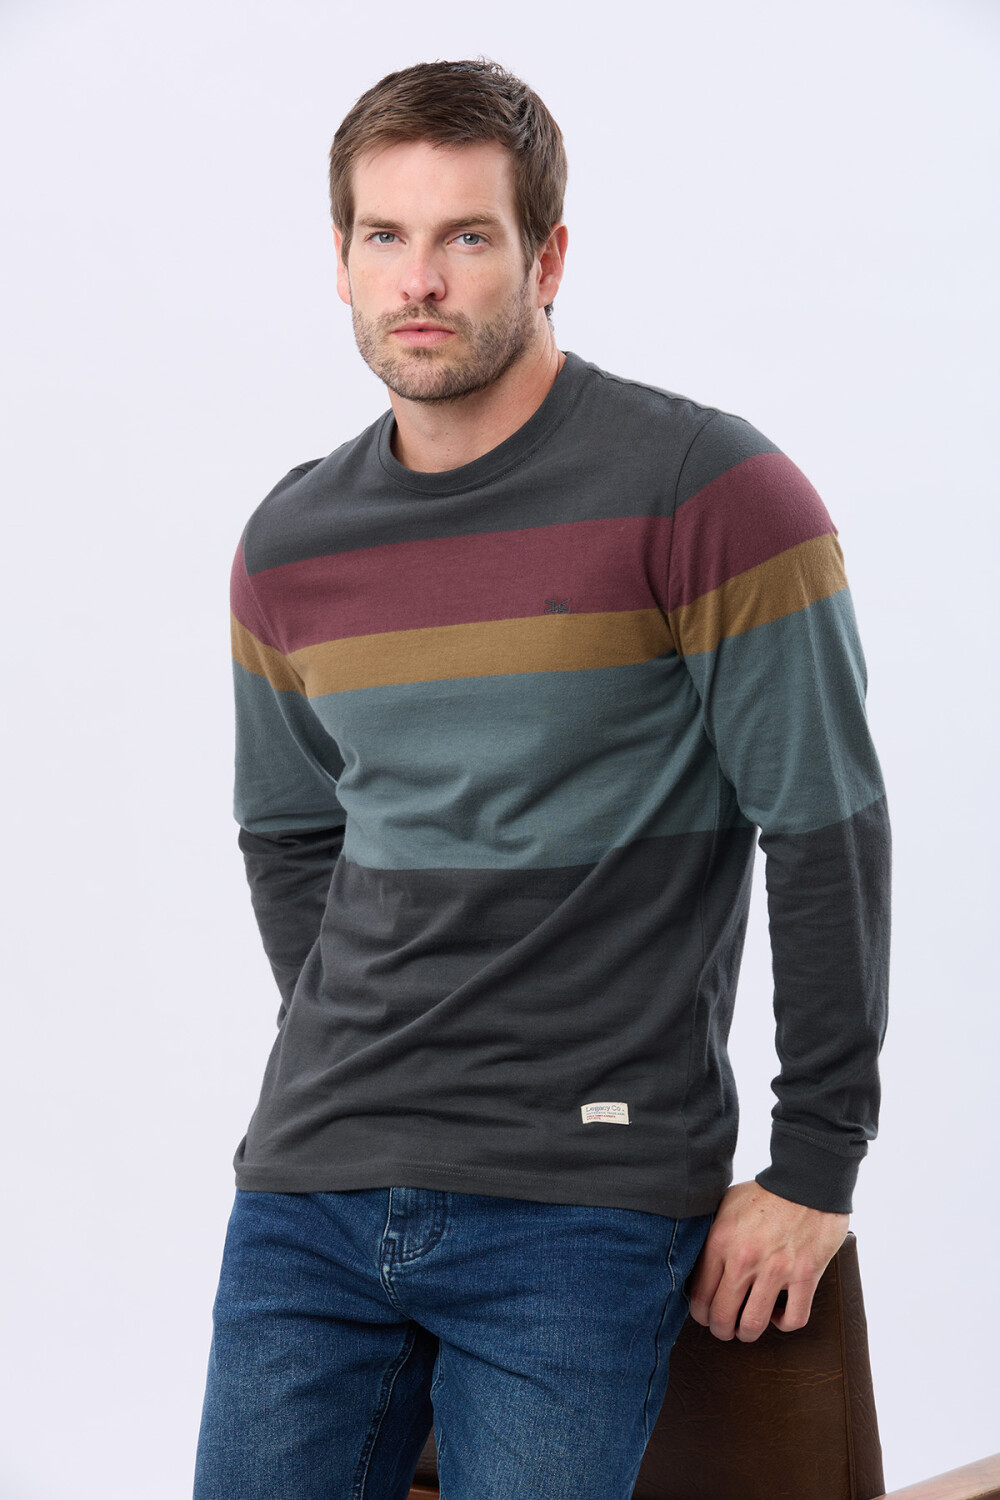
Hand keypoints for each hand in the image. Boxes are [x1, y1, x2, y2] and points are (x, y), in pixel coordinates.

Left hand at [687, 1180, 848, 1342]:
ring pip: (753, 1325)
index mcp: (720, 1241)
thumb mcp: (726, 1205)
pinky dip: (783, 1324)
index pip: (699, 1294)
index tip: (706, 1314)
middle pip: (722, 1316)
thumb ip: (712, 1234)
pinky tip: (778, 1315)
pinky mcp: (805, 1275)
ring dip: (747, 1333)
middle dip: (721, 1330)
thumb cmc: (766, 1192)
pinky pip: (793, 1319)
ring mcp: (775, 1269)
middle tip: (725, 1329)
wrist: (807, 1180)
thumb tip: (697, 1261)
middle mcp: (744, 1259)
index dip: (700, 1313)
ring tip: (748, 1328)